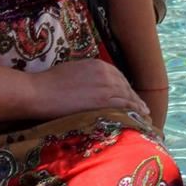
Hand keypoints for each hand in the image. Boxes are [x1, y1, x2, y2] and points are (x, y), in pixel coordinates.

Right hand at [29, 58, 151, 123]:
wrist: (40, 92)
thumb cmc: (50, 83)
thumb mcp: (74, 71)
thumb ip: (89, 76)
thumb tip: (95, 86)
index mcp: (99, 64)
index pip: (119, 78)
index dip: (127, 90)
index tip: (131, 97)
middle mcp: (106, 74)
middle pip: (126, 88)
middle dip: (135, 99)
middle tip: (143, 110)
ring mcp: (106, 88)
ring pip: (128, 99)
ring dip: (138, 108)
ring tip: (145, 117)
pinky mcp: (103, 102)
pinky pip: (124, 108)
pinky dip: (134, 114)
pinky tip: (138, 120)